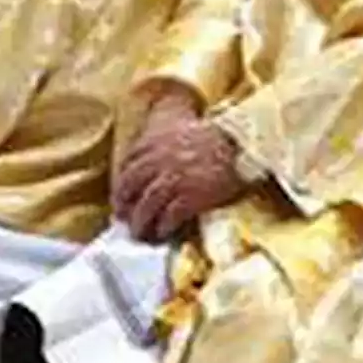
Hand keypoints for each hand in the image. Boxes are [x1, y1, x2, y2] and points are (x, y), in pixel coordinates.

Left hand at [115, 114, 245, 242]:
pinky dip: (164, 226)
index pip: (128, 164)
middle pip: (130, 186)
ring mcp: (174, 179)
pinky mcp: (191, 196)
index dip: (121, 183)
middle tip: (123, 218)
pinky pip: (170, 216)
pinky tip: (163, 233)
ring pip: (146, 205)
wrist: (241, 142)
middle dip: (123, 204)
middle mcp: (159, 160)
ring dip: (140, 222)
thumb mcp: (179, 128)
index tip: (121, 195)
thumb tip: (149, 151)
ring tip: (140, 233)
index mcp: (154, 142)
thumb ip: (161, 136)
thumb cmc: (214, 136)